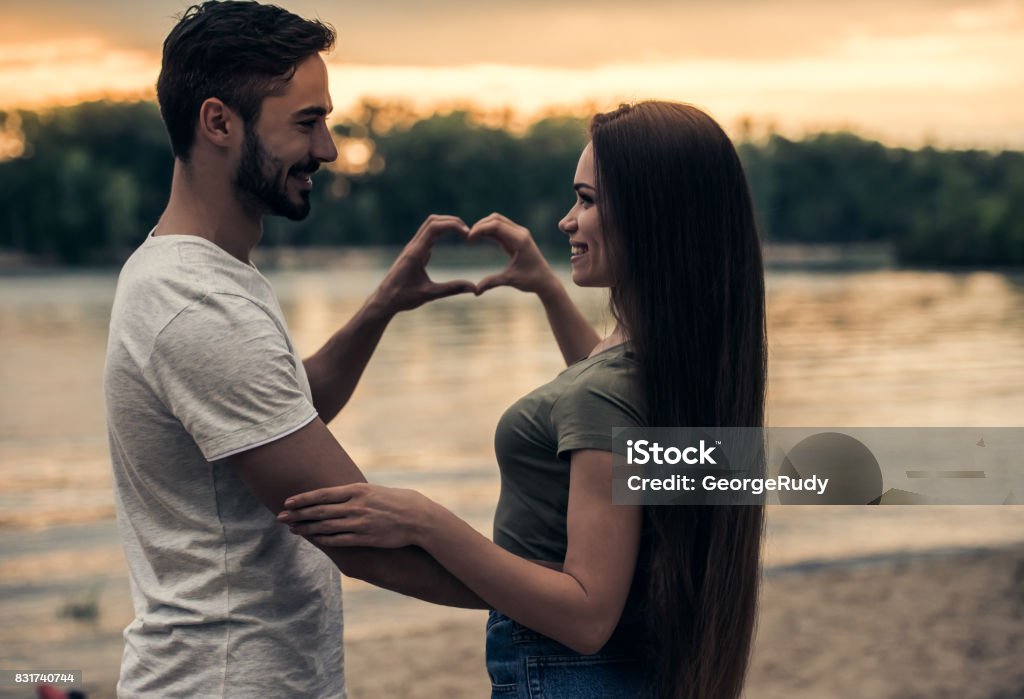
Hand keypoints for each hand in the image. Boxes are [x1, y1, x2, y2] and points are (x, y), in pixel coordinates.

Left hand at [277, 483, 431, 548]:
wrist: (418, 518)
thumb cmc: (398, 501)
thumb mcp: (374, 490)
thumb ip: (355, 493)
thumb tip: (337, 495)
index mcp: (357, 490)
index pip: (323, 494)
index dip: (303, 499)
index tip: (287, 502)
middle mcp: (355, 506)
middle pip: (319, 511)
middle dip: (297, 514)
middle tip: (280, 517)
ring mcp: (359, 523)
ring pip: (325, 526)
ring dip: (306, 528)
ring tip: (292, 529)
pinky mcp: (364, 538)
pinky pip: (338, 540)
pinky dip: (323, 539)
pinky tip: (313, 538)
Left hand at [371, 215, 476, 315]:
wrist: (384, 300)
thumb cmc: (403, 298)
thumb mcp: (429, 294)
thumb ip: (452, 289)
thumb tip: (474, 288)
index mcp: (416, 253)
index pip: (435, 228)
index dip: (453, 226)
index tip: (468, 235)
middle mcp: (413, 246)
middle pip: (433, 221)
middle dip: (452, 221)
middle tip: (468, 232)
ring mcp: (413, 248)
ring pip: (429, 226)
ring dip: (446, 224)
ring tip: (463, 233)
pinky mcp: (413, 252)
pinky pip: (428, 234)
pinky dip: (441, 231)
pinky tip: (451, 238)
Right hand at [468, 213, 557, 295]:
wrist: (545, 280)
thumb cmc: (530, 280)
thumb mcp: (510, 280)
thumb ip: (492, 282)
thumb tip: (475, 292)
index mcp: (520, 240)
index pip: (496, 225)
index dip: (480, 229)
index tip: (469, 239)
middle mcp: (520, 233)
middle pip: (495, 219)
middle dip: (480, 225)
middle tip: (468, 238)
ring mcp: (519, 233)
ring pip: (497, 221)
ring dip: (484, 226)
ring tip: (472, 238)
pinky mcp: (517, 236)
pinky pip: (500, 228)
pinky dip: (489, 230)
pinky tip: (479, 238)